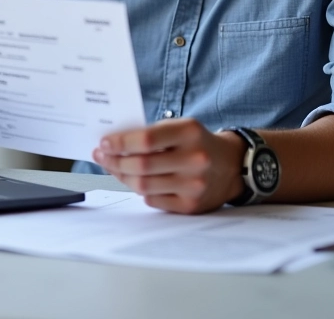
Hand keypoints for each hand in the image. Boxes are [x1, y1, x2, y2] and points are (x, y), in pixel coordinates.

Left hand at [92, 118, 245, 213]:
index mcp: (189, 133)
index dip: (121, 143)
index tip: (104, 143)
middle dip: (115, 161)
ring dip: (122, 176)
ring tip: (113, 167)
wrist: (231, 165)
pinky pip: (153, 200)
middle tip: (101, 156)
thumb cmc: (197, 142)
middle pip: (142, 165)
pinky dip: (140, 190)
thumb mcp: (181, 127)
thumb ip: (152, 133)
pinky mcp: (191, 206)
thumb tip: (114, 143)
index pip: (146, 139)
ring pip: (144, 185)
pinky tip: (135, 180)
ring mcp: (194, 185)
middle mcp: (194, 159)